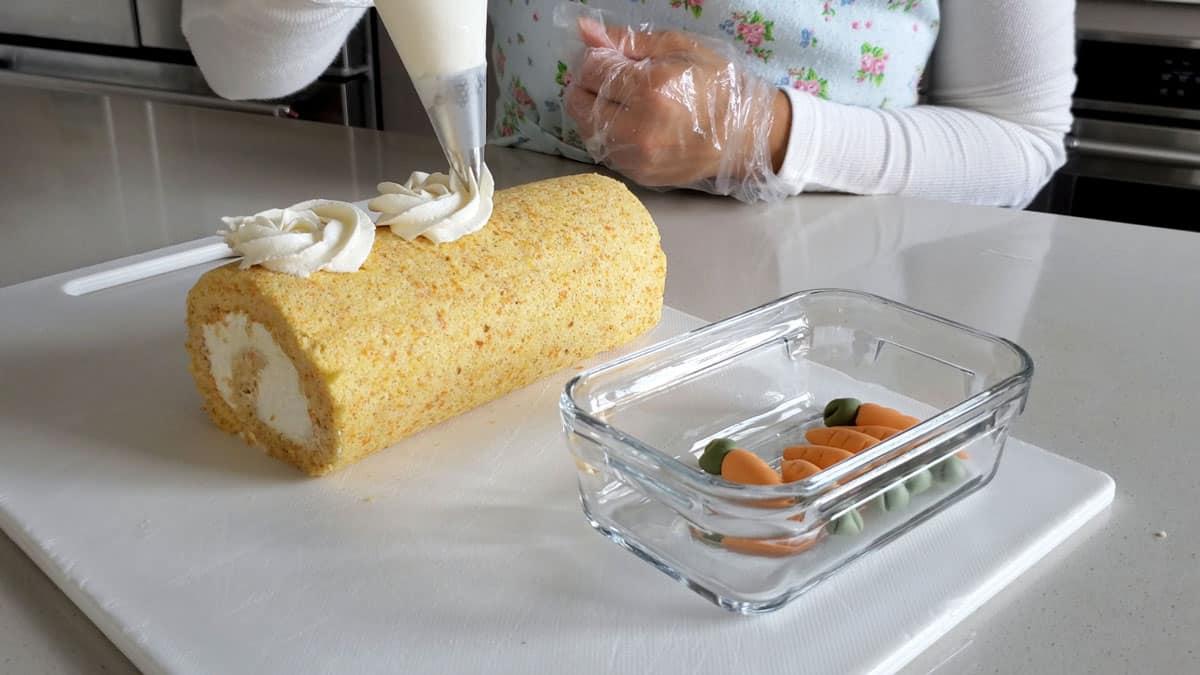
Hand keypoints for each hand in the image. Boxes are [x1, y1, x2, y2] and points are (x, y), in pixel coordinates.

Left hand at [563, 19, 790, 201]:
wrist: (746, 136)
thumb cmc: (718, 85)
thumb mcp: (679, 48)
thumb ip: (627, 41)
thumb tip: (584, 31)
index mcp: (651, 89)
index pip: (592, 70)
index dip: (595, 59)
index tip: (612, 59)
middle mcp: (639, 128)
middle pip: (578, 103)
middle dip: (587, 86)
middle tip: (611, 80)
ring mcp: (638, 157)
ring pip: (586, 130)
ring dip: (595, 112)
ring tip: (623, 102)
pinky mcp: (639, 175)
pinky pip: (604, 150)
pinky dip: (608, 134)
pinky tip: (631, 123)